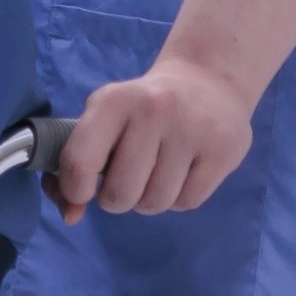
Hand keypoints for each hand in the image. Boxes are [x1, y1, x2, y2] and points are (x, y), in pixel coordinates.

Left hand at [55, 55, 255, 221]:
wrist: (208, 80)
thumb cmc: (141, 109)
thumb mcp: (102, 119)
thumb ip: (75, 165)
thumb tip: (71, 215)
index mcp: (114, 100)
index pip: (81, 162)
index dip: (75, 190)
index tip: (82, 191)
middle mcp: (154, 110)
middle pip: (121, 194)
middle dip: (116, 198)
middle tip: (126, 178)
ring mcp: (193, 129)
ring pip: (155, 203)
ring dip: (148, 200)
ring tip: (155, 173)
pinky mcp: (225, 149)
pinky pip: (187, 202)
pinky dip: (178, 198)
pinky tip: (182, 171)